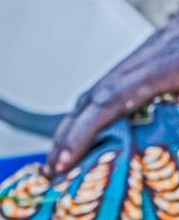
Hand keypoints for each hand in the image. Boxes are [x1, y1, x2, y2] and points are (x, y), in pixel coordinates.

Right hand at [50, 18, 178, 173]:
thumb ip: (176, 131)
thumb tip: (164, 172)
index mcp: (172, 62)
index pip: (111, 99)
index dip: (81, 135)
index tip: (63, 164)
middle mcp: (158, 51)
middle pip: (96, 93)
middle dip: (69, 135)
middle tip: (52, 170)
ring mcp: (157, 47)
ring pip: (103, 86)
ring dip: (79, 124)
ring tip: (64, 157)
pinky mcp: (160, 48)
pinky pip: (118, 80)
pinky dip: (99, 109)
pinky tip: (94, 131)